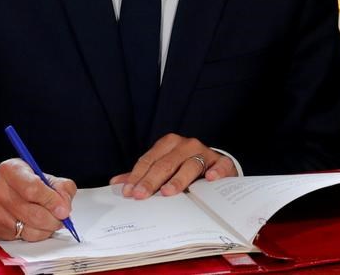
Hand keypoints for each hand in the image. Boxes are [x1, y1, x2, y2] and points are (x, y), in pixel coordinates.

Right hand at [0, 159, 76, 240]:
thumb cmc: (10, 181)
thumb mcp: (33, 172)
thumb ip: (56, 185)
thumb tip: (66, 203)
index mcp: (10, 170)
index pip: (34, 188)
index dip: (53, 201)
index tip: (64, 209)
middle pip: (34, 214)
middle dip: (53, 220)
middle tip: (60, 218)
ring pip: (28, 230)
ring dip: (45, 230)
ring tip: (48, 222)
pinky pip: (20, 238)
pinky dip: (32, 234)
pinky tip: (31, 225)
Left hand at [109, 133, 235, 198]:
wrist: (215, 166)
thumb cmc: (184, 167)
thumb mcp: (163, 168)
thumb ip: (142, 175)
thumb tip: (117, 183)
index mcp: (168, 144)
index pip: (149, 160)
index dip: (137, 176)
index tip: (129, 192)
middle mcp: (186, 145)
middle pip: (166, 164)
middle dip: (151, 181)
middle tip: (141, 196)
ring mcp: (205, 153)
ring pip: (190, 165)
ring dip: (178, 179)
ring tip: (167, 192)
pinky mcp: (222, 163)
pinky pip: (220, 166)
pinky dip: (216, 171)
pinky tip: (210, 179)